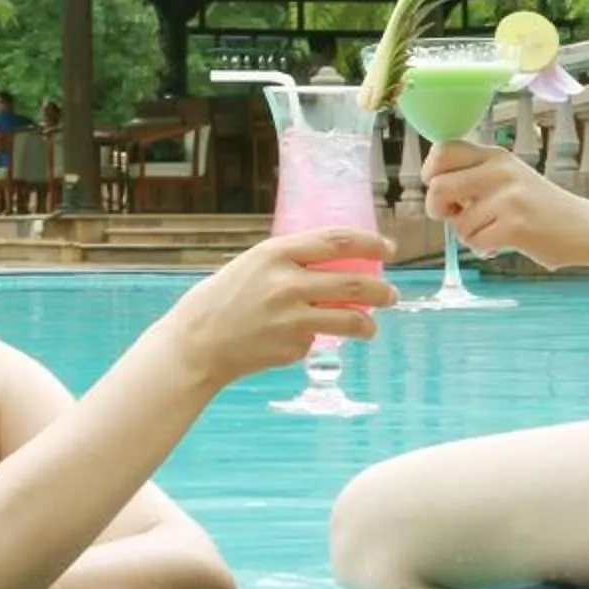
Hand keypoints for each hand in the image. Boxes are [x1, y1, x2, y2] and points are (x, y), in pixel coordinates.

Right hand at [157, 225, 396, 389]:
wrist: (197, 343)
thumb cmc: (223, 298)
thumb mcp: (253, 264)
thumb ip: (291, 261)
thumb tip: (338, 261)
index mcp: (276, 253)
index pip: (337, 241)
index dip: (370, 242)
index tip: (388, 248)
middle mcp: (288, 284)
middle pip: (355, 283)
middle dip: (382, 290)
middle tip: (391, 294)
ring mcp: (293, 319)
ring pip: (351, 319)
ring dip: (368, 322)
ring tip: (370, 325)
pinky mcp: (294, 347)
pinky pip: (318, 339)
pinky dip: (318, 338)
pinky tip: (299, 339)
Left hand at [425, 141, 588, 267]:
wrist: (586, 227)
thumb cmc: (539, 207)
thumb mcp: (509, 178)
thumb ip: (475, 175)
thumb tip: (432, 182)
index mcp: (496, 156)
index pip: (443, 150)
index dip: (431, 173)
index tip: (442, 189)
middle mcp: (500, 171)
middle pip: (438, 186)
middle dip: (437, 209)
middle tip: (456, 217)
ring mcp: (509, 198)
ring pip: (457, 222)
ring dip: (469, 235)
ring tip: (494, 231)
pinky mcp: (515, 225)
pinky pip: (476, 241)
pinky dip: (484, 249)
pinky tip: (504, 244)